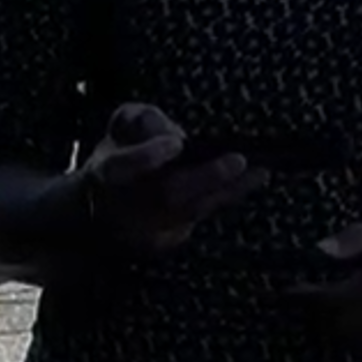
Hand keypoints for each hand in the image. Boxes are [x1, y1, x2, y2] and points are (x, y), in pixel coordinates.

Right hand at [77, 103, 268, 254]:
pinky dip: (226, 197)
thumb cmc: (118, 157)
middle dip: (205, 177)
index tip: (176, 143)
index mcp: (105, 174)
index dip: (147, 156)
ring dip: (228, 189)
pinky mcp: (168, 241)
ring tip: (258, 170)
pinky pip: (202, 217)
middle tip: (237, 160)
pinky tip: (250, 181)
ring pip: (191, 212)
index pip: (121, 167)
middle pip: (166, 196)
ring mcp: (146, 230)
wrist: (103, 210)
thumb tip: (171, 133)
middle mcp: (124, 208)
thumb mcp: (121, 127)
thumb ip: (141, 119)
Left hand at [288, 205, 361, 351]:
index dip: (307, 299)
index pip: (338, 299)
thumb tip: (317, 251)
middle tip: (299, 298)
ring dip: (336, 326)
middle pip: (343, 325)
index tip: (286, 291)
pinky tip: (356, 312)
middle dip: (316, 315)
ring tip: (323, 305)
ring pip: (359, 339)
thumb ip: (356, 239)